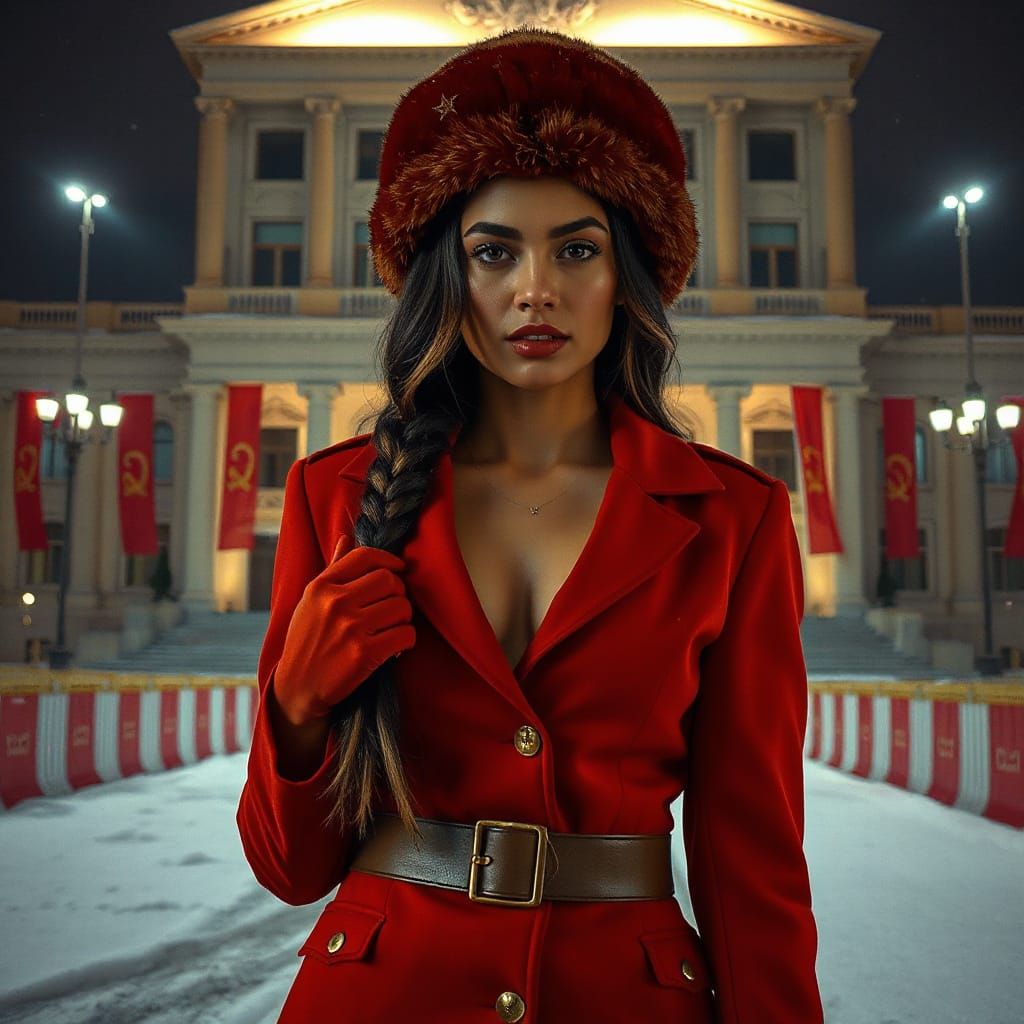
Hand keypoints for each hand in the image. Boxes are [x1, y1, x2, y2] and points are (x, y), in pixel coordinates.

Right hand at [272, 533, 415, 725]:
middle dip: (398, 593)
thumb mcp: (311, 601)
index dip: (389, 559)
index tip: (398, 569)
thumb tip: (347, 537)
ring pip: (401, 607)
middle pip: (389, 580)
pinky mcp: (364, 654)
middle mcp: (335, 603)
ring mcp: (350, 628)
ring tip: (392, 628)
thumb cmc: (307, 640)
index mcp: (321, 586)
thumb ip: (333, 569)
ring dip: (403, 619)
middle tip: (393, 607)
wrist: (298, 687)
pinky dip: (406, 640)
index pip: (365, 556)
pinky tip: (395, 646)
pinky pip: (405, 635)